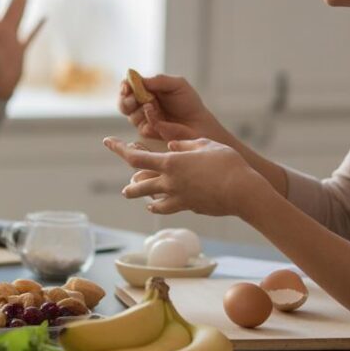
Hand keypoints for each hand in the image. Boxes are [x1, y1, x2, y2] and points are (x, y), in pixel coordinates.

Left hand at [102, 136, 270, 216]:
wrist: (242, 192)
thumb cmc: (227, 163)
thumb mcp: (204, 143)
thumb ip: (184, 143)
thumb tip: (170, 144)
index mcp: (170, 162)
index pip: (135, 157)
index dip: (119, 149)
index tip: (107, 142)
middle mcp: (169, 182)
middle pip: (138, 185)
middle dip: (130, 186)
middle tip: (126, 186)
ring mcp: (178, 198)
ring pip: (150, 200)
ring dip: (141, 197)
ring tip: (134, 194)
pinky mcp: (189, 207)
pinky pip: (167, 208)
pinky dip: (159, 206)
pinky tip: (156, 205)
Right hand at [117, 74, 218, 141]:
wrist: (199, 122)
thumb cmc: (189, 102)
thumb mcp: (177, 84)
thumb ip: (158, 80)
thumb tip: (139, 79)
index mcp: (146, 90)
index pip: (127, 87)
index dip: (124, 86)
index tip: (126, 87)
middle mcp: (141, 105)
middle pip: (123, 103)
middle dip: (125, 101)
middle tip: (134, 99)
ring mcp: (144, 120)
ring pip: (131, 116)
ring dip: (140, 111)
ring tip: (155, 106)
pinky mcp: (149, 132)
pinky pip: (142, 128)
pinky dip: (150, 121)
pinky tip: (160, 119)